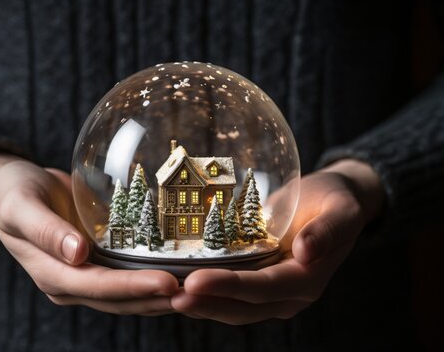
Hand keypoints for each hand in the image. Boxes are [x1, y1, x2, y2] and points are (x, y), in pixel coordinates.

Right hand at [0, 155, 178, 315]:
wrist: (15, 190)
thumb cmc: (14, 193)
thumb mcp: (20, 205)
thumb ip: (44, 229)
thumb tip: (76, 253)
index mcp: (50, 273)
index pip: (96, 286)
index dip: (132, 287)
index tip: (167, 282)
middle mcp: (69, 283)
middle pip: (117, 299)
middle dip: (155, 298)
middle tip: (194, 291)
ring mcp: (83, 276)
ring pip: (125, 297)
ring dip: (158, 297)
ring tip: (194, 290)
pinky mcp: (96, 265)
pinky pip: (126, 279)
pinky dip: (150, 282)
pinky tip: (176, 276)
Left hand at [171, 159, 384, 323]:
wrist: (331, 203)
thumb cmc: (334, 200)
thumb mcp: (341, 208)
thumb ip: (329, 230)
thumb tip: (307, 252)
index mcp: (309, 279)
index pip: (264, 288)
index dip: (230, 287)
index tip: (195, 281)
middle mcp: (290, 294)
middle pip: (244, 306)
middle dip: (207, 303)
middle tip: (172, 295)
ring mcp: (274, 292)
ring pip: (234, 308)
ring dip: (203, 304)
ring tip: (169, 296)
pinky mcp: (260, 282)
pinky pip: (231, 295)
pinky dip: (208, 295)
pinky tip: (182, 286)